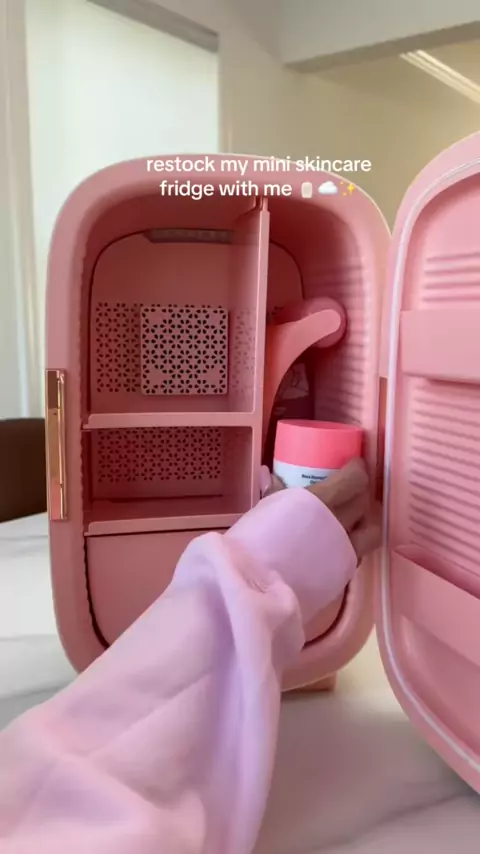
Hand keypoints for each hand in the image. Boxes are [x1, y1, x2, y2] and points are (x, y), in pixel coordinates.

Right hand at [263, 458, 380, 562]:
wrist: (258, 585)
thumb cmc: (257, 539)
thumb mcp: (265, 509)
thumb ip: (276, 492)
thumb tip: (272, 476)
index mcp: (322, 501)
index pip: (356, 480)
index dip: (358, 470)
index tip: (353, 465)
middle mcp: (341, 524)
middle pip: (365, 503)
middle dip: (361, 494)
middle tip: (350, 491)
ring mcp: (345, 551)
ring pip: (372, 531)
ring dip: (366, 522)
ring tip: (353, 521)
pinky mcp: (343, 573)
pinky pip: (358, 554)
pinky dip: (354, 546)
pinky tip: (339, 546)